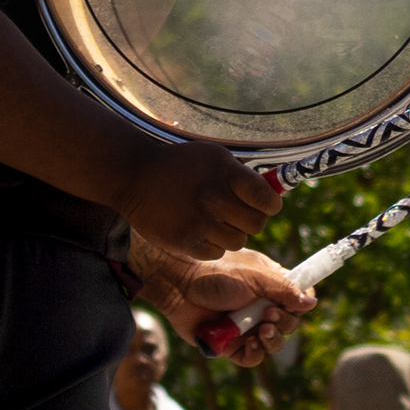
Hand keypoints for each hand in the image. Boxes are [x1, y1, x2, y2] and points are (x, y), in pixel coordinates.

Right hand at [120, 138, 280, 260]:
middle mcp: (214, 198)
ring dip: (231, 233)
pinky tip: (198, 229)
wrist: (134, 176)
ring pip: (238, 241)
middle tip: (236, 212)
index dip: (271, 203)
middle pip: (257, 224)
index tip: (266, 203)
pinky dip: (212, 244)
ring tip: (214, 220)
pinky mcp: (185, 241)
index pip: (266, 198)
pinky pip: (216, 252)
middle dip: (251, 219)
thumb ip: (242, 174)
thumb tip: (275, 194)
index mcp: (224, 174)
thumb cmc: (179, 165)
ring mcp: (199, 222)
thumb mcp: (213, 157)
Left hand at [172, 250, 312, 364]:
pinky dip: (255, 354)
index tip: (298, 304)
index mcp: (271, 285)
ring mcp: (246, 326)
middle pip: (289, 324)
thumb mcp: (254, 276)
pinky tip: (250, 343)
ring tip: (262, 329)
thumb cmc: (214, 272)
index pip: (299, 299)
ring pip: (273, 344)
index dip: (302, 303)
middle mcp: (261, 307)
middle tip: (269, 314)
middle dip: (285, 323)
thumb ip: (283, 289)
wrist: (178, 283)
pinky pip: (251, 358)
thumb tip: (311, 302)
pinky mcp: (230, 344)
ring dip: (274, 340)